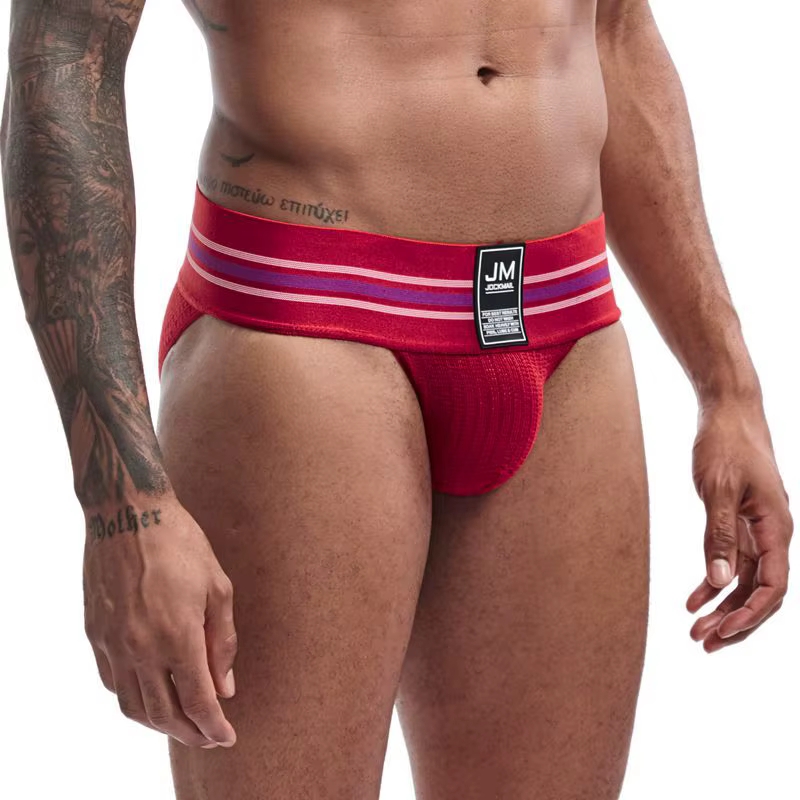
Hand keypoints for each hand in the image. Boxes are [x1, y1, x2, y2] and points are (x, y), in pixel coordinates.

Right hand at [82, 493, 237, 747]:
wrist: (128, 513)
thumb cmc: (181, 544)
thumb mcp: (217, 587)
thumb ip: (223, 642)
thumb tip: (225, 686)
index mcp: (177, 636)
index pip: (198, 702)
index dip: (214, 727)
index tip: (228, 738)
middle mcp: (141, 648)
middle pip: (164, 714)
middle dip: (190, 733)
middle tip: (209, 737)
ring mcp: (113, 644)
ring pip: (133, 706)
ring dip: (160, 723)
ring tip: (182, 723)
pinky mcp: (96, 634)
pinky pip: (113, 683)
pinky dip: (134, 700)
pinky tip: (151, 694)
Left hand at [686, 399, 792, 651]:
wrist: (728, 412)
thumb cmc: (725, 444)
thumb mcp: (718, 488)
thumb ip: (718, 534)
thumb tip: (720, 582)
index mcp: (776, 528)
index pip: (773, 586)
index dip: (751, 615)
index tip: (722, 632)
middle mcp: (772, 534)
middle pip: (761, 592)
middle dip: (735, 621)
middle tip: (703, 644)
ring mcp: (756, 530)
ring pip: (746, 581)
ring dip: (723, 608)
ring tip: (695, 631)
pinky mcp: (739, 522)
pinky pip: (732, 562)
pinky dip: (713, 583)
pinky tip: (692, 600)